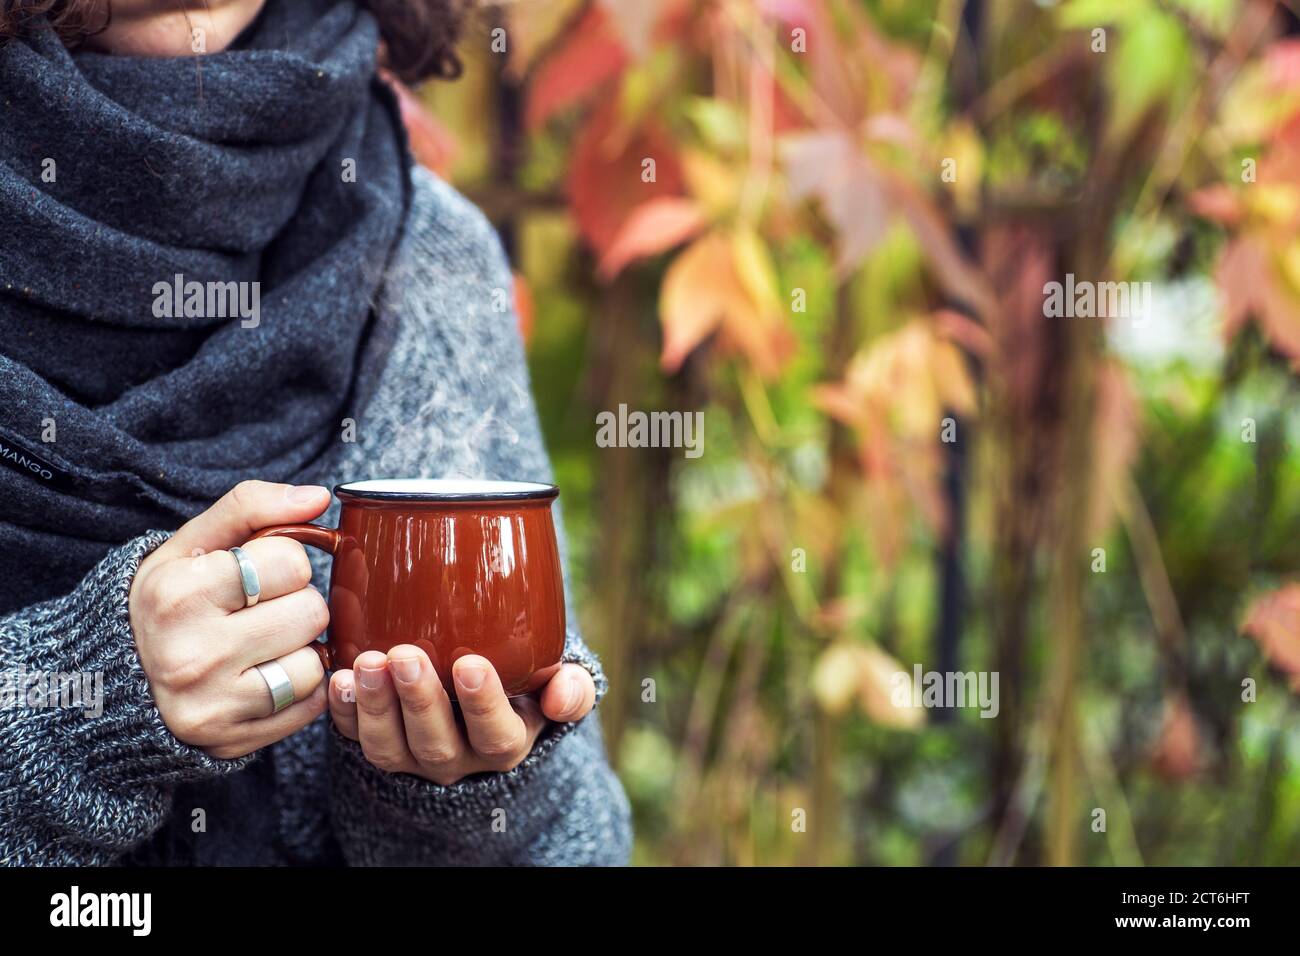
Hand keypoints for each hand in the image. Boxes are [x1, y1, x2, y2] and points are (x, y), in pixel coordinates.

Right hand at [129, 480, 331, 758]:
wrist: (120, 679)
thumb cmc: (171, 600)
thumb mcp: (192, 544)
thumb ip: (252, 506)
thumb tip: (319, 497)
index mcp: (178, 594)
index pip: (291, 561)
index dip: (285, 562)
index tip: (257, 574)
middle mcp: (191, 654)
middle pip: (311, 612)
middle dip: (297, 604)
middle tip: (262, 611)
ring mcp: (212, 704)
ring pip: (315, 664)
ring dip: (302, 650)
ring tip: (264, 645)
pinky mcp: (233, 741)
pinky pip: (311, 705)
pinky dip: (301, 689)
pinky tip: (266, 675)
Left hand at [329, 649, 595, 784]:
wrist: (477, 699)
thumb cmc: (522, 683)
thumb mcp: (554, 686)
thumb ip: (571, 688)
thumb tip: (562, 696)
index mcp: (505, 742)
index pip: (496, 735)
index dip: (482, 704)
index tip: (470, 664)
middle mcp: (458, 758)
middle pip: (436, 744)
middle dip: (419, 700)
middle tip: (406, 656)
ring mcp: (412, 757)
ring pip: (389, 749)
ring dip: (376, 706)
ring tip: (367, 663)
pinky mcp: (378, 744)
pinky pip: (354, 739)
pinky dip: (343, 713)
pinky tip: (339, 679)